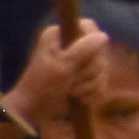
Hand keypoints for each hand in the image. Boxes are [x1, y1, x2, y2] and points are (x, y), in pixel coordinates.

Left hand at [4, 23, 114, 138]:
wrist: (35, 111)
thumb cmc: (42, 86)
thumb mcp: (61, 67)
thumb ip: (82, 50)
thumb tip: (103, 36)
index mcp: (59, 36)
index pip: (89, 27)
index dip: (92, 42)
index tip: (83, 58)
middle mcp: (70, 46)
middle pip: (100, 50)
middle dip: (89, 71)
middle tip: (71, 80)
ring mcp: (79, 63)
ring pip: (103, 69)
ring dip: (89, 85)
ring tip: (71, 92)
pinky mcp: (86, 79)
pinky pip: (102, 83)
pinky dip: (92, 93)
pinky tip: (79, 98)